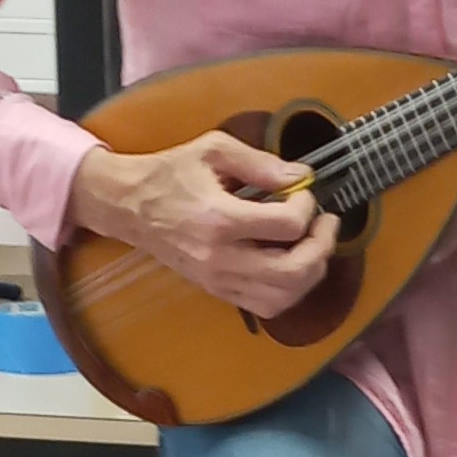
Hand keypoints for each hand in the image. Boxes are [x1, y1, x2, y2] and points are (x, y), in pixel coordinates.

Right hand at [67, 133, 339, 315]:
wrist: (129, 206)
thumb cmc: (170, 174)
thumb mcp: (214, 150)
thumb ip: (262, 163)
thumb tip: (302, 177)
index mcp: (219, 219)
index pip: (288, 225)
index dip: (308, 206)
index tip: (302, 191)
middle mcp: (220, 258)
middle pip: (294, 271)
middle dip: (323, 246)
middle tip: (327, 223)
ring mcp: (219, 280)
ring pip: (284, 297)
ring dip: (311, 272)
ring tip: (315, 245)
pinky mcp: (217, 291)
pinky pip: (266, 306)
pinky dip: (291, 290)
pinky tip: (294, 264)